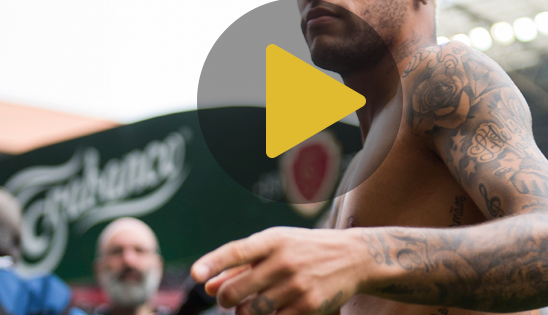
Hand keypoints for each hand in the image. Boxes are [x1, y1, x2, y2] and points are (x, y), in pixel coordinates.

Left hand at [191, 226, 366, 314]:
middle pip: (235, 291)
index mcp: (273, 240)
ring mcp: (296, 285)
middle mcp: (283, 261)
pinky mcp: (307, 307)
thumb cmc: (305, 250)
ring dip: (245, 313)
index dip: (212, 263)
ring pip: (251, 312)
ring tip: (253, 305)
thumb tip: (207, 285)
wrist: (352, 257)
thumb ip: (241, 264)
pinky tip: (275, 309)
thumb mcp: (276, 246)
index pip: (236, 251)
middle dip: (225, 299)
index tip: (194, 275)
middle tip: (229, 299)